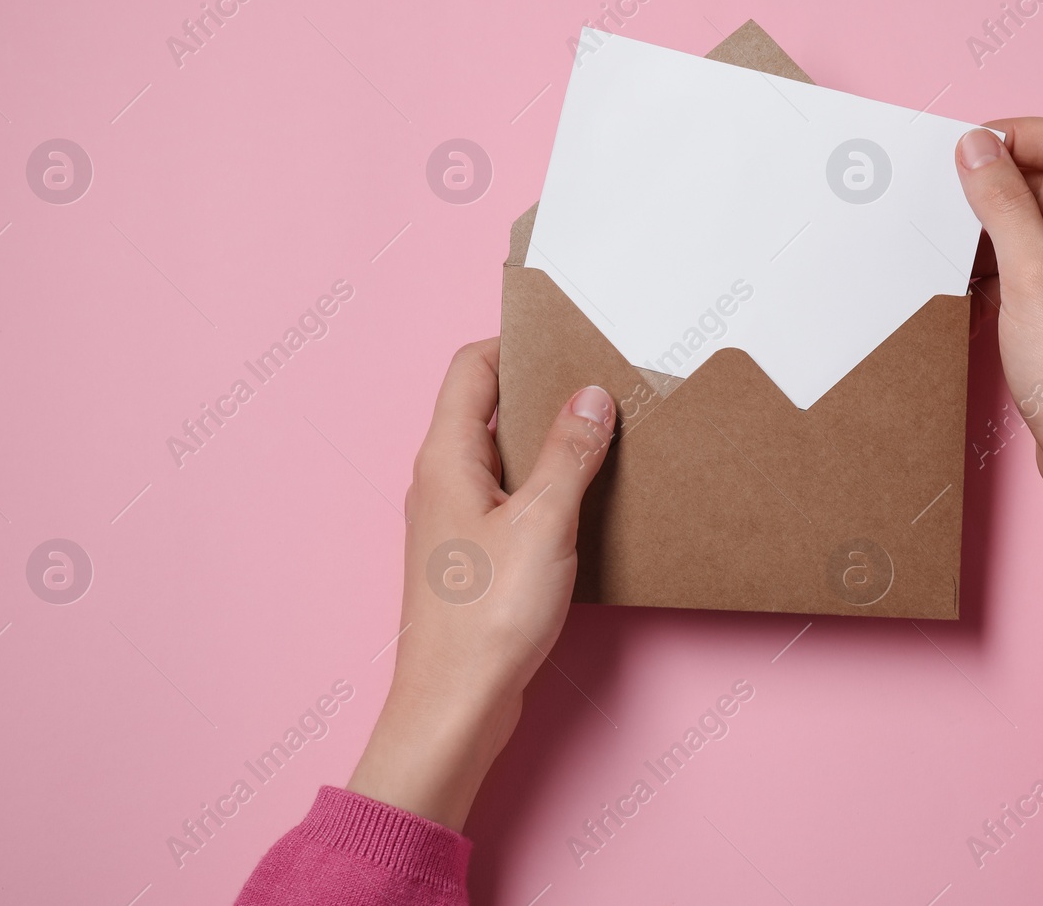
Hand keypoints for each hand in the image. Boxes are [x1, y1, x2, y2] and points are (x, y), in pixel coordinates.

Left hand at [347, 339, 614, 829]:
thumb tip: (591, 396)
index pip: (471, 368)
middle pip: (486, 407)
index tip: (564, 334)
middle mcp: (440, 480)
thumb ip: (569, 454)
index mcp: (445, 457)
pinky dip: (543, 485)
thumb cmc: (486, 619)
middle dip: (540, 390)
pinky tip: (584, 499)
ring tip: (602, 435)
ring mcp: (452, 520)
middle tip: (597, 382)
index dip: (515, 342)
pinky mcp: (470, 556)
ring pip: (500, 455)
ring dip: (546, 442)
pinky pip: (507, 498)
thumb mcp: (543, 522)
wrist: (455, 706)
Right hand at [956, 118, 1042, 605]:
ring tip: (956, 243)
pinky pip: (1041, 264)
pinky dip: (1006, 264)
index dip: (1015, 136)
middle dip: (1001, 183)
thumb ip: (1001, 203)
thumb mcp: (1030, 277)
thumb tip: (975, 147)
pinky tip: (973, 282)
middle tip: (945, 195)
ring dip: (999, 226)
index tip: (962, 149)